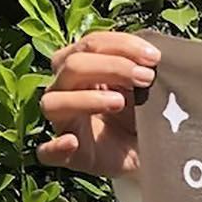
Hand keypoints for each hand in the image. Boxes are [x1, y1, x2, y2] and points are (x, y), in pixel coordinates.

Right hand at [36, 30, 161, 179]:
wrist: (147, 156)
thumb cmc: (139, 117)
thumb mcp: (142, 90)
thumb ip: (139, 68)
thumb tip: (151, 54)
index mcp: (80, 68)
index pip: (90, 44)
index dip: (121, 45)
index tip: (153, 57)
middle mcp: (65, 90)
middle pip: (72, 66)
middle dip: (112, 66)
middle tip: (146, 77)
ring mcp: (63, 123)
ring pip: (54, 102)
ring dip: (87, 98)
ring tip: (119, 102)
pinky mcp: (67, 157)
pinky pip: (48, 152)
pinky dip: (55, 146)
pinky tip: (72, 142)